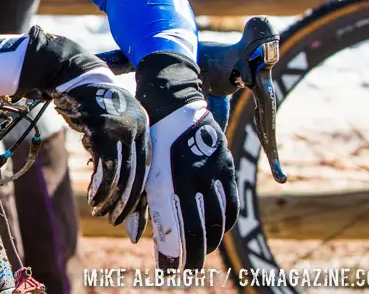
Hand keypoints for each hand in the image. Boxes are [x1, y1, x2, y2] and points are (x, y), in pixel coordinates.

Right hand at [52, 72, 148, 223]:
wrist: (73, 76)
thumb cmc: (88, 105)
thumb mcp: (107, 128)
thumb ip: (114, 151)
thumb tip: (113, 186)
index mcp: (145, 128)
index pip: (147, 169)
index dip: (140, 195)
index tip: (133, 216)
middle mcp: (139, 127)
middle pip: (138, 175)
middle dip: (127, 203)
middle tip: (116, 221)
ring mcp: (123, 127)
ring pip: (122, 174)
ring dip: (111, 198)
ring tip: (100, 210)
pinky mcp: (104, 129)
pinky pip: (106, 167)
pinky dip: (100, 187)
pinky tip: (93, 197)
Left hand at [134, 52, 238, 269]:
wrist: (173, 97)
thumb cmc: (150, 133)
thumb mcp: (142, 165)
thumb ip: (141, 200)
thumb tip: (136, 237)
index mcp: (172, 176)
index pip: (177, 226)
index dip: (175, 252)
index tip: (170, 271)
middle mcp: (197, 176)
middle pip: (200, 227)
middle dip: (193, 253)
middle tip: (187, 270)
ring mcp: (216, 170)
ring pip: (220, 218)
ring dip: (211, 240)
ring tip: (202, 253)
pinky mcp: (227, 165)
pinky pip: (232, 202)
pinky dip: (226, 221)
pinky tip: (218, 231)